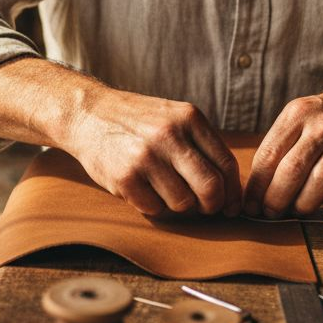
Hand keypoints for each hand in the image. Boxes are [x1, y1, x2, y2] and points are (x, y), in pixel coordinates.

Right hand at [61, 86, 241, 217]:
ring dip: (178, 204)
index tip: (231, 205)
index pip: (226, 164)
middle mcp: (169, 135)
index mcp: (189, 118)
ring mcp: (146, 156)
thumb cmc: (138, 121)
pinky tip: (142, 188)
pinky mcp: (125, 177)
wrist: (89, 114)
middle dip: (212, 205)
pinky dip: (152, 205)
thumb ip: (201, 145)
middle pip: (210, 188)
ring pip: (183, 203)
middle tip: (205, 207)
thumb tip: (230, 188)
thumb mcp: (174, 117)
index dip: (233, 191)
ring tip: (164, 188)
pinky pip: (154, 208)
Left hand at [244, 76, 322, 218]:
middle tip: (271, 214)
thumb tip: (256, 190)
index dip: (256, 186)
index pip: (269, 154)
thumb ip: (279, 145)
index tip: (250, 205)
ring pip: (321, 179)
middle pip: (293, 169)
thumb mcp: (299, 117)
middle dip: (276, 199)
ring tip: (298, 212)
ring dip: (306, 204)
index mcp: (298, 114)